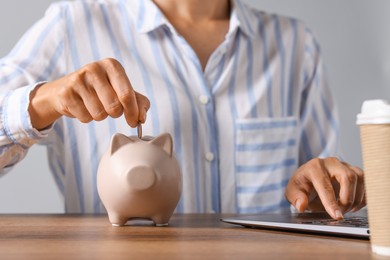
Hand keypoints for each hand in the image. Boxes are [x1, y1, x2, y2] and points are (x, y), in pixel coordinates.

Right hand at [29, 58, 149, 128]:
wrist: (66, 89)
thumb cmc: (101, 90)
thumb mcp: (122, 91)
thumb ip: (139, 103)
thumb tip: (141, 118)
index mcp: (112, 66)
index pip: (127, 95)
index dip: (133, 112)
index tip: (134, 121)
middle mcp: (95, 68)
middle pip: (114, 106)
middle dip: (115, 113)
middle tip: (110, 108)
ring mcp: (78, 80)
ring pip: (99, 114)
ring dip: (100, 115)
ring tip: (94, 105)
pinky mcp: (66, 93)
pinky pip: (85, 117)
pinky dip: (86, 117)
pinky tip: (82, 106)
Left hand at [285, 157, 365, 219]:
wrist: (309, 178)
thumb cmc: (302, 184)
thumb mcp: (292, 191)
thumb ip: (296, 198)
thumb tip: (301, 205)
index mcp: (314, 167)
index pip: (325, 185)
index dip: (332, 202)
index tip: (337, 216)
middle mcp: (331, 163)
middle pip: (348, 177)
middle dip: (347, 199)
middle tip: (341, 213)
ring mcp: (344, 165)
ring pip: (359, 178)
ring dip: (357, 198)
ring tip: (347, 209)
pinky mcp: (354, 170)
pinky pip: (366, 181)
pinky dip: (363, 196)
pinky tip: (354, 205)